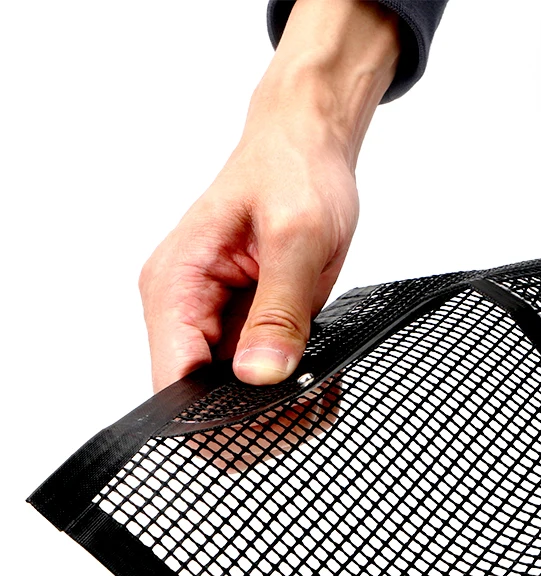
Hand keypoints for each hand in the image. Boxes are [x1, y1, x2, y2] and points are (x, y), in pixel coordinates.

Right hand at [139, 0, 399, 391]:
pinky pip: (258, 384)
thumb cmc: (295, 172)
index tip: (277, 414)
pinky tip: (322, 378)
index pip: (173, 385)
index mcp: (176, 287)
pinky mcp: (244, 329)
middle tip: (312, 403)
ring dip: (279, 411)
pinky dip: (292, 394)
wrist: (308, 146)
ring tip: (323, 389)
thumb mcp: (297, 236)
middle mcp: (185, 312)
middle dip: (257, 421)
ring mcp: (214, 324)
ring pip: (232, 404)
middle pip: (201, 407)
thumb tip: (261, 377)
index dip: (218, 419)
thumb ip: (279, 311)